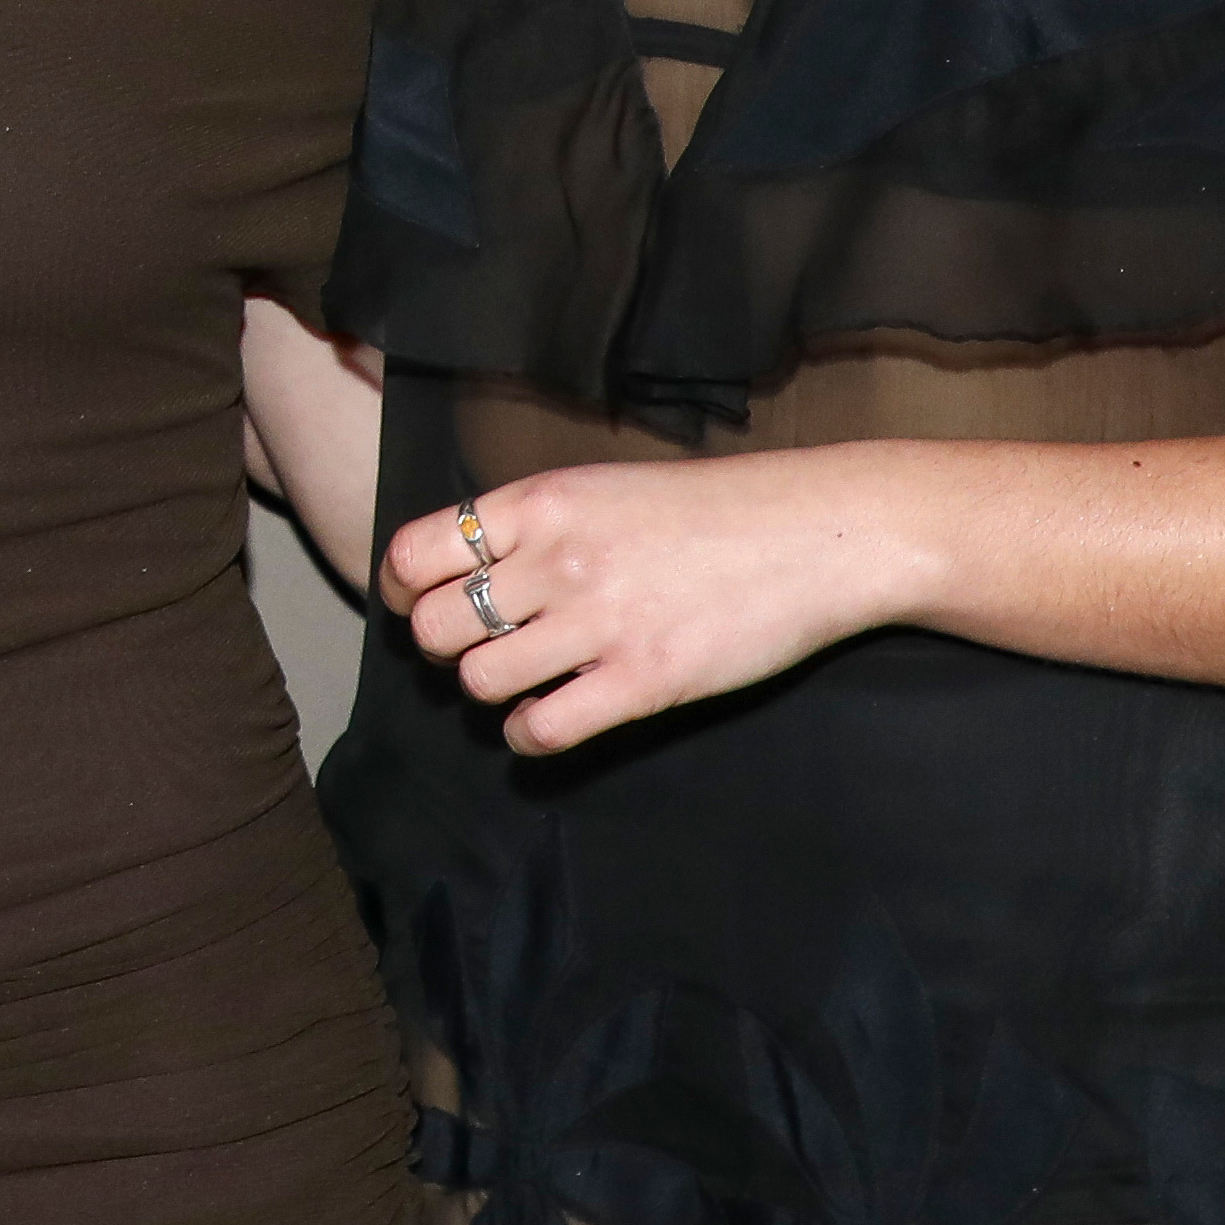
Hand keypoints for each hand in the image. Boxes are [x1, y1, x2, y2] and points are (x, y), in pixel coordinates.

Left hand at [368, 458, 929, 756]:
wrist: (821, 533)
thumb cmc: (715, 510)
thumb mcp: (605, 489)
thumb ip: (534, 523)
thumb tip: (463, 565)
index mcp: (542, 502)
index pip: (413, 553)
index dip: (403, 590)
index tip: (418, 605)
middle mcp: (557, 561)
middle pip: (434, 628)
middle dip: (445, 648)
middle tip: (480, 649)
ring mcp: (599, 623)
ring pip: (478, 682)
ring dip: (491, 691)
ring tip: (525, 682)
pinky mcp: (643, 681)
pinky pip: (541, 729)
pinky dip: (529, 735)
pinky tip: (549, 720)